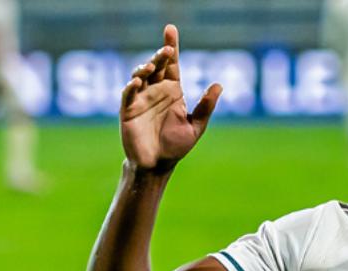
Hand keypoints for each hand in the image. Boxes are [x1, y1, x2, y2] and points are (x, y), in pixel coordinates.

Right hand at [120, 25, 221, 170]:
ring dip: (145, 68)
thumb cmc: (176, 146)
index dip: (171, 47)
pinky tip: (137, 82)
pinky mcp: (128, 110)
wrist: (158, 164)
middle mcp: (156, 91)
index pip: (172, 65)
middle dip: (160, 55)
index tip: (171, 29)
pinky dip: (131, 87)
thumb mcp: (196, 126)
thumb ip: (205, 107)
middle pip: (157, 66)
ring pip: (140, 76)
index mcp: (172, 92)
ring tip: (153, 65)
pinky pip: (128, 95)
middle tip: (168, 50)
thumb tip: (219, 85)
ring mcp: (141, 99)